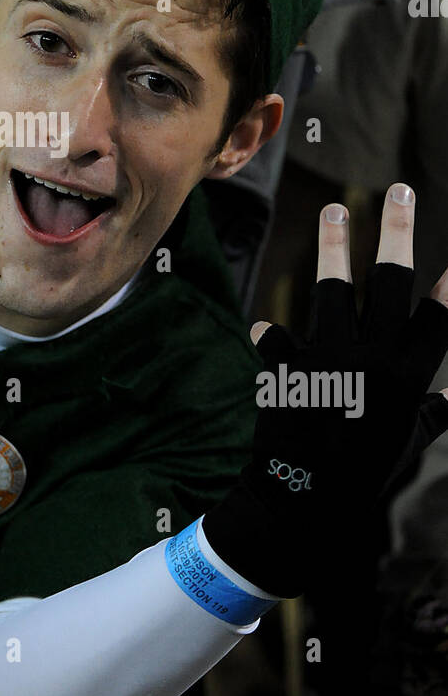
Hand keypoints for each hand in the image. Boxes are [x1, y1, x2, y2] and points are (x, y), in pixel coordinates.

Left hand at [203, 183, 447, 596]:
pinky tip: (266, 333)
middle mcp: (372, 361)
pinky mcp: (290, 369)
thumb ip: (436, 415)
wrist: (306, 503)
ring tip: (334, 211)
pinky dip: (273, 339)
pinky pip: (278, 340)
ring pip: (332, 289)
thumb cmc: (365, 474)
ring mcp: (328, 360)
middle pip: (388, 283)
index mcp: (408, 378)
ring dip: (333, 246)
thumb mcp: (410, 445)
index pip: (437, 322)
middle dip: (397, 231)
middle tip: (400, 191)